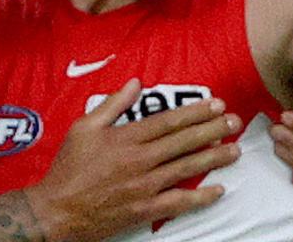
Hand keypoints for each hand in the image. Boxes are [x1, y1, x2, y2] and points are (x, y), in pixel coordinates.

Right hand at [26, 79, 240, 241]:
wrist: (57, 210)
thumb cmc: (68, 167)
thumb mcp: (83, 127)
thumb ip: (113, 104)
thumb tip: (135, 82)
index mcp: (126, 138)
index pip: (169, 121)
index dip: (195, 112)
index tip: (215, 104)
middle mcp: (140, 160)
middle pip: (183, 142)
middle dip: (212, 130)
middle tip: (235, 121)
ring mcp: (144, 187)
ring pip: (187, 169)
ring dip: (213, 158)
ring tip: (235, 150)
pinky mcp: (145, 210)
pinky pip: (179, 203)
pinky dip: (200, 197)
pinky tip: (218, 190)